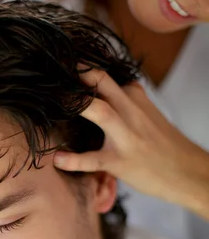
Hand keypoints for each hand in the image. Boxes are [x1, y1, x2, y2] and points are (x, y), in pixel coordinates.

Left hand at [54, 70, 208, 220]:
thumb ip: (130, 98)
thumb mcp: (149, 112)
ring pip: (101, 112)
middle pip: (102, 83)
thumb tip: (116, 84)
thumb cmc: (164, 143)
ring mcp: (125, 136)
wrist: (187, 171)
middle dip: (79, 74)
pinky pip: (93, 159)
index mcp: (134, 97)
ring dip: (78, 105)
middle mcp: (130, 111)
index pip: (105, 76)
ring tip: (52, 103)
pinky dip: (73, 160)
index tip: (60, 66)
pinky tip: (58, 159)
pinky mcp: (119, 161)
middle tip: (53, 73)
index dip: (81, 70)